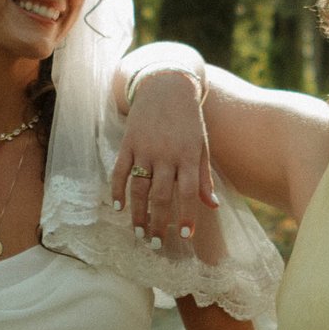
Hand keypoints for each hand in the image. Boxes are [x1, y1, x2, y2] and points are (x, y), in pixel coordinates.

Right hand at [110, 65, 214, 248]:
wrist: (166, 86)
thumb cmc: (188, 120)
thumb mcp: (201, 145)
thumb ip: (203, 178)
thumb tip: (212, 207)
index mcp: (188, 156)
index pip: (188, 193)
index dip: (187, 215)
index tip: (185, 235)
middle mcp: (166, 155)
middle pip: (161, 196)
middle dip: (158, 222)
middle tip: (156, 243)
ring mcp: (145, 149)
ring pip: (139, 188)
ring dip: (138, 213)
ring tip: (139, 232)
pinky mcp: (128, 143)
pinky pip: (120, 171)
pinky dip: (117, 190)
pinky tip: (117, 207)